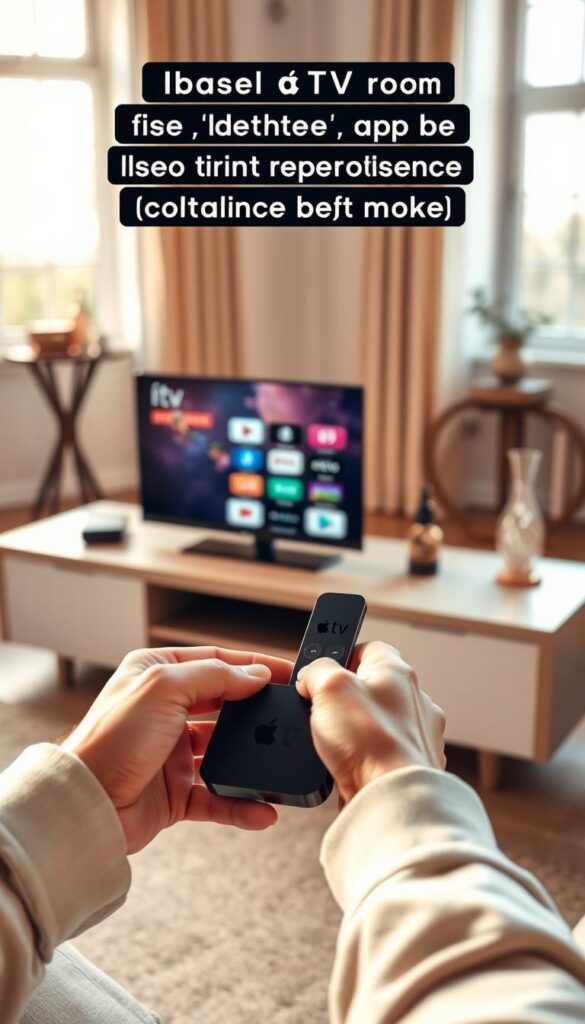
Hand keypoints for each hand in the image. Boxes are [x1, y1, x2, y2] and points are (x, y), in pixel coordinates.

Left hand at [62, 646, 293, 852]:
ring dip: (251, 761)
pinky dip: (241, 805)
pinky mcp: (175, 792)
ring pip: (224, 753)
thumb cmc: (109, 740)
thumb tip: (256, 674)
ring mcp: (171, 752)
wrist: (85, 806)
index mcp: (155, 675)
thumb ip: (214, 676)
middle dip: (255, 710)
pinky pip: (218, 797)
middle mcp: (163, 711)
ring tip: (279, 762)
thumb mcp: (163, 689)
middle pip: (223, 704)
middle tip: (289, 713)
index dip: (251, 665)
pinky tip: (262, 811)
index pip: (214, 661)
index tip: (286, 671)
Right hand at [296, 641, 445, 803]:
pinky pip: (381, 754)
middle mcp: (415, 700)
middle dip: (345, 699)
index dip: (341, 656)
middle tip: (323, 710)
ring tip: (338, 744)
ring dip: (355, 732)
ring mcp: (417, 735)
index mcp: (398, 672)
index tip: (322, 670)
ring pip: (376, 723)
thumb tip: (310, 677)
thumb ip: (317, 670)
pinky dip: (365, 758)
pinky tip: (350, 767)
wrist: (392, 800)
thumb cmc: (371, 744)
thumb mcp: (329, 686)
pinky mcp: (411, 766)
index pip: (368, 647)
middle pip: (372, 687)